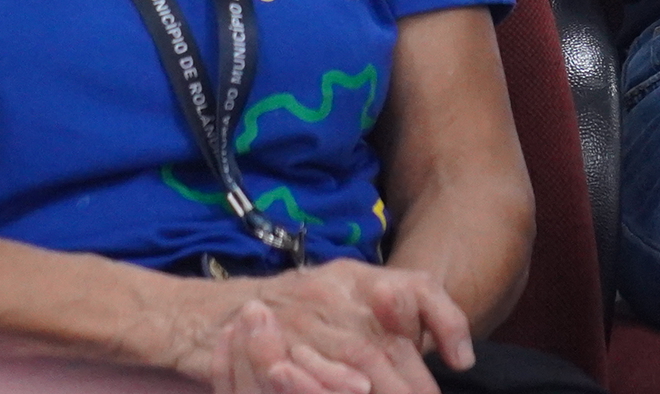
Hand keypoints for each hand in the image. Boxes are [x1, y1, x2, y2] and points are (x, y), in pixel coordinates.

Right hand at [168, 262, 472, 393]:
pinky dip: (335, 382)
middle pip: (390, 337)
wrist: (197, 315)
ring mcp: (301, 318)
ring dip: (388, 387)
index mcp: (350, 277)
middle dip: (416, 382)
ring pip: (360, 355)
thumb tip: (434, 346)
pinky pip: (311, 367)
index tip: (462, 360)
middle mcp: (330, 290)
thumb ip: (379, 316)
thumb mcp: (330, 297)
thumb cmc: (273, 314)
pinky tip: (357, 389)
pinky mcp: (273, 345)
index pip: (413, 291)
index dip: (444, 321)